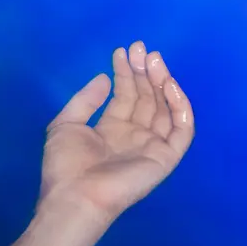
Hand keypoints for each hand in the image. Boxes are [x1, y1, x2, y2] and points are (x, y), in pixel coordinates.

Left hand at [39, 41, 194, 221]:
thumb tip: (104, 77)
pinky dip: (180, 105)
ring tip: (153, 59)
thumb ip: (86, 100)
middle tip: (141, 48)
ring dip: (161, 81)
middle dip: (144, 72)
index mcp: (111, 130)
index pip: (125, 95)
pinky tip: (169, 84)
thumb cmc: (65, 166)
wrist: (75, 197)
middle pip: (147, 98)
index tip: (122, 51)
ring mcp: (152, 145)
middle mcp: (134, 135)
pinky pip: (182, 129)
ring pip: (165, 108)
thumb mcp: (65, 125)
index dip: (125, 73)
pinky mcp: (166, 157)